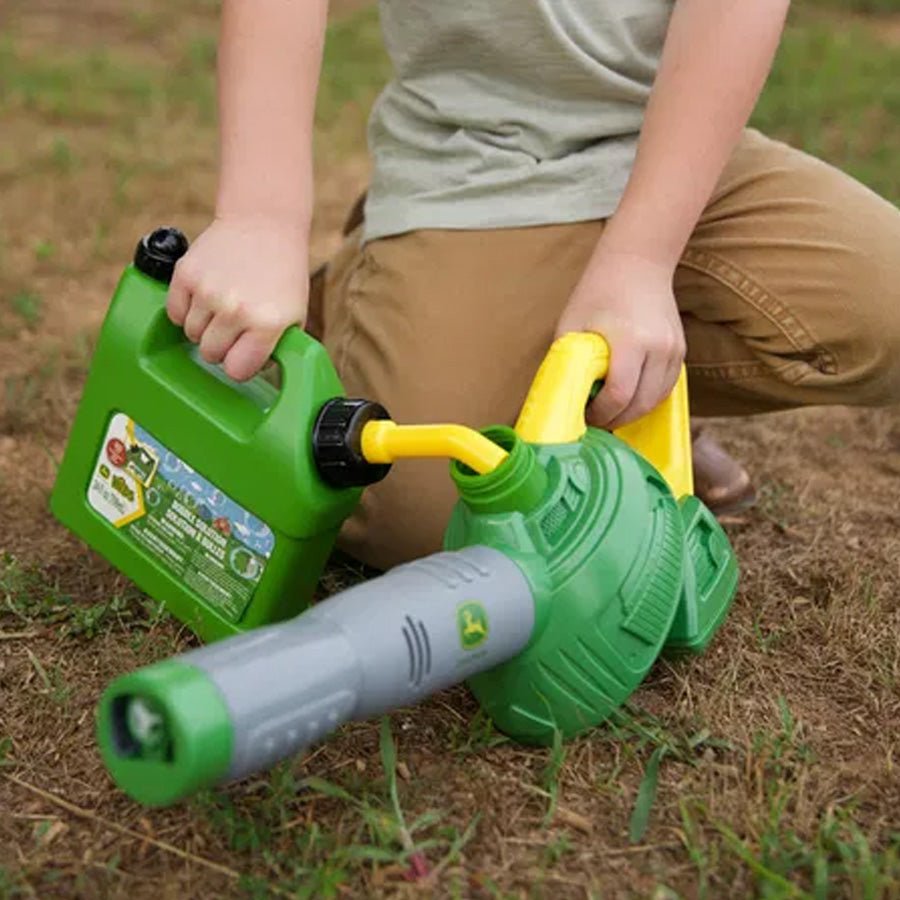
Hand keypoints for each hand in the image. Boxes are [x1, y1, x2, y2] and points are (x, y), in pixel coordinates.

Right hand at [166, 215, 308, 380]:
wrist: (264, 225)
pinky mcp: (185, 274)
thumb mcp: (294, 314)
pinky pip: (174, 313)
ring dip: (204, 328)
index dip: (239, 366)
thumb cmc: (282, 274)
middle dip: (220, 347)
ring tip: (221, 310)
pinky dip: (186, 311)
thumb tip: (259, 373)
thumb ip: (278, 346)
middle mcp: (235, 309)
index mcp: (266, 323)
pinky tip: (204, 299)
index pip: (237, 370)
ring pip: (191, 335)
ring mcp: (207, 292)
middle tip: (233, 331)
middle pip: (210, 354)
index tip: (242, 357)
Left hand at [555, 247, 685, 429]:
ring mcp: (674, 350)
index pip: (619, 394)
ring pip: (656, 400)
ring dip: (632, 413)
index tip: (585, 415)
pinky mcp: (680, 352)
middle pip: (640, 404)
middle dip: (615, 419)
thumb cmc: (597, 292)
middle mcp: (659, 347)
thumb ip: (568, 362)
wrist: (638, 263)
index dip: (600, 413)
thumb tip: (559, 398)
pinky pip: (665, 388)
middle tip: (594, 421)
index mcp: (630, 340)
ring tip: (609, 413)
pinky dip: (646, 400)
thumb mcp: (572, 325)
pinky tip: (628, 400)